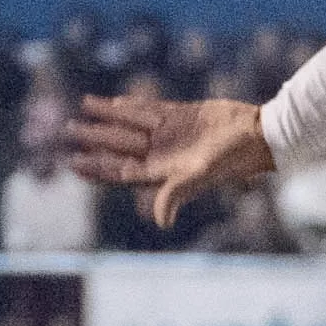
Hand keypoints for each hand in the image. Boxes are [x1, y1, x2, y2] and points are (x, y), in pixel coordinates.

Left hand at [71, 92, 275, 229]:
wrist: (258, 135)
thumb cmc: (232, 158)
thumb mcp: (201, 175)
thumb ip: (176, 193)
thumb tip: (160, 223)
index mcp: (161, 172)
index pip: (119, 171)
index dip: (95, 167)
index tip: (72, 162)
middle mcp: (162, 154)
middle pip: (118, 145)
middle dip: (93, 137)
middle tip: (67, 129)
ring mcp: (170, 134)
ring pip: (130, 124)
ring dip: (107, 117)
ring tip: (83, 105)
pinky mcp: (182, 115)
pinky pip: (151, 109)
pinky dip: (133, 105)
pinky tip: (115, 102)